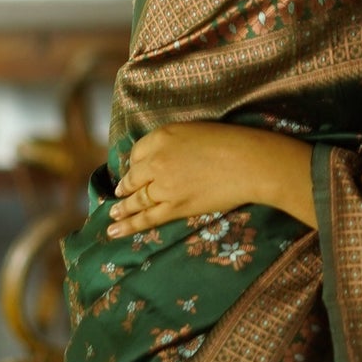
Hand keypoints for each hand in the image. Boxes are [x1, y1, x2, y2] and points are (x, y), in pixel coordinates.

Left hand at [109, 123, 316, 234]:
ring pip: (136, 200)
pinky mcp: (175, 207)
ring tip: (112, 214)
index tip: (135, 170)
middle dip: (126, 186)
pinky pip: (146, 218)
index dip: (135, 163)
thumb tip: (162, 157)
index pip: (137, 152)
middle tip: (119, 193)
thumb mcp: (195, 130)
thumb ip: (173, 142)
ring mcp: (163, 186)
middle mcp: (156, 160)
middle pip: (133, 176)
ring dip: (122, 208)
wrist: (249, 163)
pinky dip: (129, 225)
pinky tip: (114, 231)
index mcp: (161, 136)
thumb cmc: (230, 142)